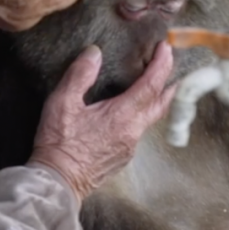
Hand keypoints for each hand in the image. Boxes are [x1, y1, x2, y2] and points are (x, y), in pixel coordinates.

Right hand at [28, 42, 176, 201]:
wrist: (58, 181)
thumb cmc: (58, 143)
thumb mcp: (62, 103)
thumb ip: (80, 75)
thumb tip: (95, 53)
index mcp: (122, 116)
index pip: (151, 85)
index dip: (162, 64)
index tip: (166, 48)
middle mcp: (133, 132)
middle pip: (160, 104)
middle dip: (169, 83)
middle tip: (171, 66)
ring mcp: (129, 148)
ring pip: (150, 119)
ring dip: (155, 100)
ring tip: (152, 85)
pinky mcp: (122, 158)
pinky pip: (138, 132)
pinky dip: (140, 116)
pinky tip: (128, 112)